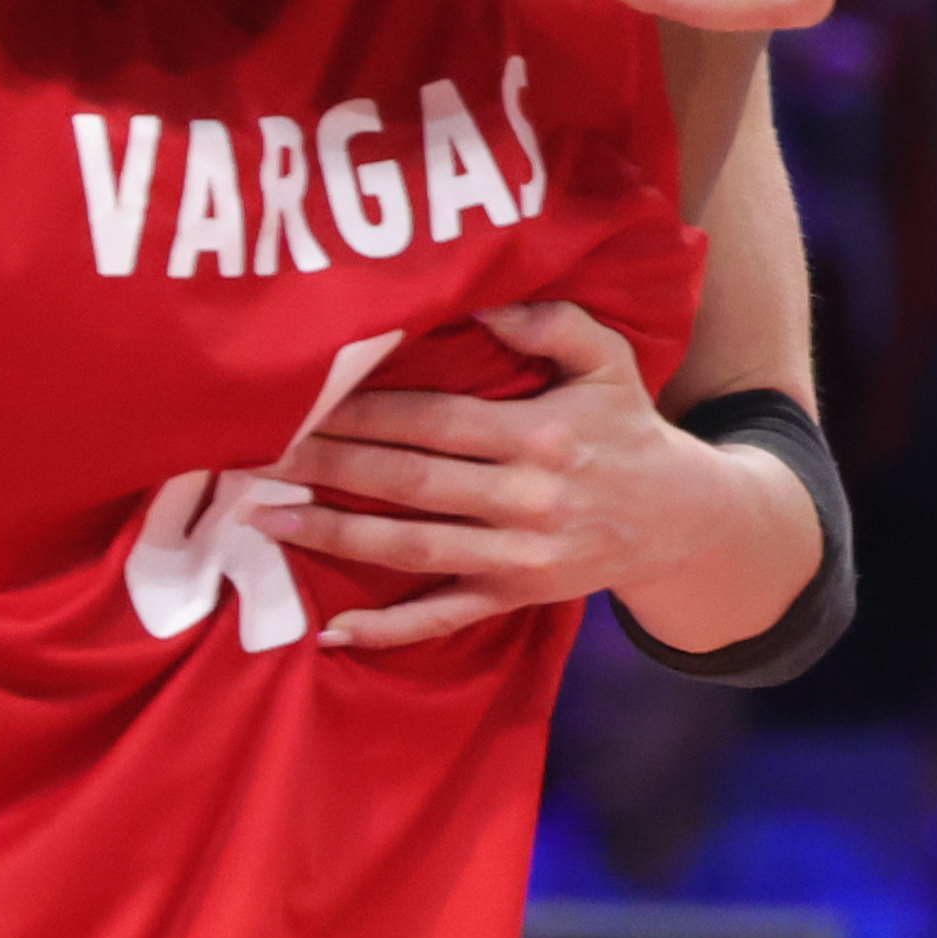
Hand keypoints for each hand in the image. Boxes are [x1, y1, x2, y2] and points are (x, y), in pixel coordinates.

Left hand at [249, 302, 816, 650]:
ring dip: (332, 532)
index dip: (360, 409)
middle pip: (407, 481)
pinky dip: (389, 630)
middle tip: (252, 452)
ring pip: (410, 546)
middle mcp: (526, 499)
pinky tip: (332, 631)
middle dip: (325, 464)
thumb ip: (551, 324)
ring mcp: (519, 557)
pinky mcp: (517, 598)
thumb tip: (477, 306)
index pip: (432, 419)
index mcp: (540, 436)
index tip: (298, 398)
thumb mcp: (608, 361)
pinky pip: (445, 617)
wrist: (685, 519)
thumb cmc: (629, 429)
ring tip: (263, 516)